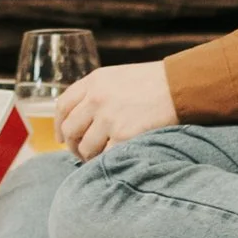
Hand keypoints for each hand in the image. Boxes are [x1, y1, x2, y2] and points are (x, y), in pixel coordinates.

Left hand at [57, 58, 178, 161]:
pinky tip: (112, 160)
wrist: (178, 86)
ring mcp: (108, 118)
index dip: (59, 125)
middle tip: (80, 152)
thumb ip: (97, 92)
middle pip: (70, 129)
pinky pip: (104, 156)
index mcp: (93, 82)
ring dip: (89, 156)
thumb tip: (83, 116)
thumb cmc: (152, 81)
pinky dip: (106, 161)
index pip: (62, 106)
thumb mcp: (117, 77)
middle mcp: (96, 99)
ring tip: (99, 158)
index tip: (61, 136)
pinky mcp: (123, 136)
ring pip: (85, 147)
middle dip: (73, 145)